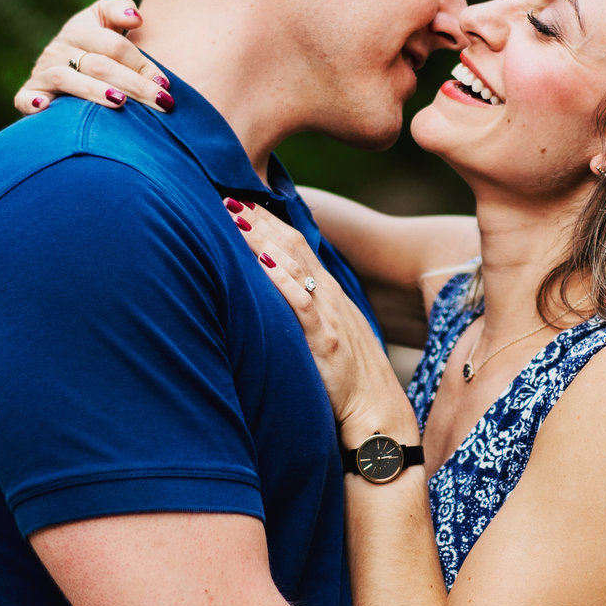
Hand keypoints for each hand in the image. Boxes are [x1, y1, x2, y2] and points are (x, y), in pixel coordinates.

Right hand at [13, 0, 173, 115]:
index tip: (166, 84)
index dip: (142, 64)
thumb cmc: (93, 45)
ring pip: (68, 81)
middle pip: (99, 66)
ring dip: (94, 92)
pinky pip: (25, 98)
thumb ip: (119, 10)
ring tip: (120, 103)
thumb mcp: (103, 20)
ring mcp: (42, 72)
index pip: (114, 46)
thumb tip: (136, 19)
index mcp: (79, 30)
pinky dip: (33, 103)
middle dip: (134, 85)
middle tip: (161, 102)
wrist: (61, 64)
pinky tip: (46, 109)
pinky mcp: (29, 94)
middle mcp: (58, 49)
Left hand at [230, 200, 412, 442]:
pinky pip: (301, 303)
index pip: (296, 245)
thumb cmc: (350, 378)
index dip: (270, 220)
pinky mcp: (325, 340)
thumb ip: (309, 310)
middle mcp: (330, 296)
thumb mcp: (330, 334)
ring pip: (294, 266)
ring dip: (264, 239)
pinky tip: (262, 262)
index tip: (242, 198)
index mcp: (329, 293)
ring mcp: (328, 316)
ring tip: (237, 216)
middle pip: (292, 245)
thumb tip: (278, 294)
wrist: (377, 412)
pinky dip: (282, 280)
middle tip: (229, 192)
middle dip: (261, 218)